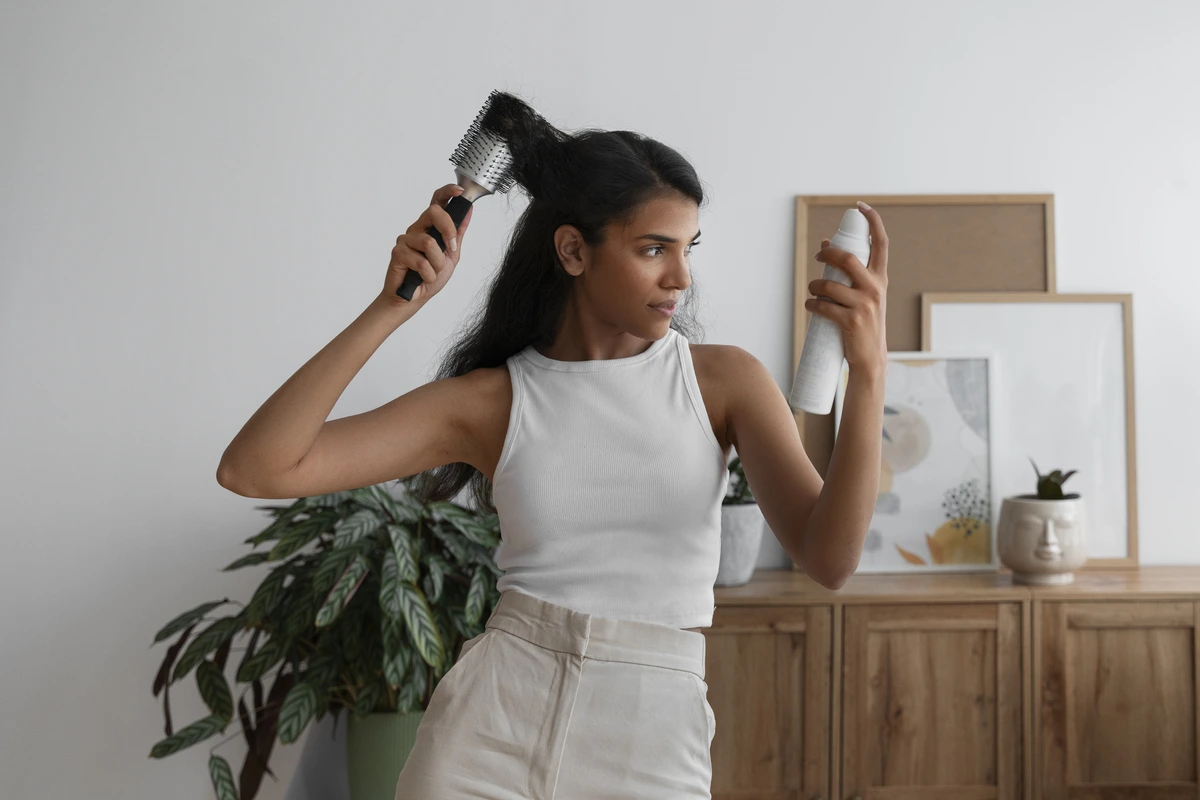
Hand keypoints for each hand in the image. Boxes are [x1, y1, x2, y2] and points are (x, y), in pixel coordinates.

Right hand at [379, 183, 474, 308]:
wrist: (413, 298)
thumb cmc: (429, 277)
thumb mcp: (452, 255)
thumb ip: (457, 234)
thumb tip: (468, 212)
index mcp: (431, 227)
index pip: (437, 202)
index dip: (447, 192)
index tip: (460, 192)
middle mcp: (418, 229)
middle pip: (433, 212)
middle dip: (447, 230)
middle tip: (451, 249)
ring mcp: (406, 239)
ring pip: (429, 242)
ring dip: (437, 263)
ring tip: (432, 272)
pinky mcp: (397, 252)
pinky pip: (420, 260)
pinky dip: (427, 273)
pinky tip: (422, 277)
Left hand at [805, 203, 888, 375]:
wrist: (870, 358)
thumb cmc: (863, 322)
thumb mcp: (861, 295)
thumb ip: (847, 271)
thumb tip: (825, 244)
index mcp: (880, 279)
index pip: (881, 243)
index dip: (872, 221)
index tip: (860, 206)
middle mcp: (875, 289)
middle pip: (848, 258)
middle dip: (828, 255)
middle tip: (818, 259)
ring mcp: (865, 305)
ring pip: (830, 285)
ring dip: (814, 287)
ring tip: (813, 292)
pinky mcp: (852, 321)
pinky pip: (823, 306)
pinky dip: (812, 304)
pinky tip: (811, 306)